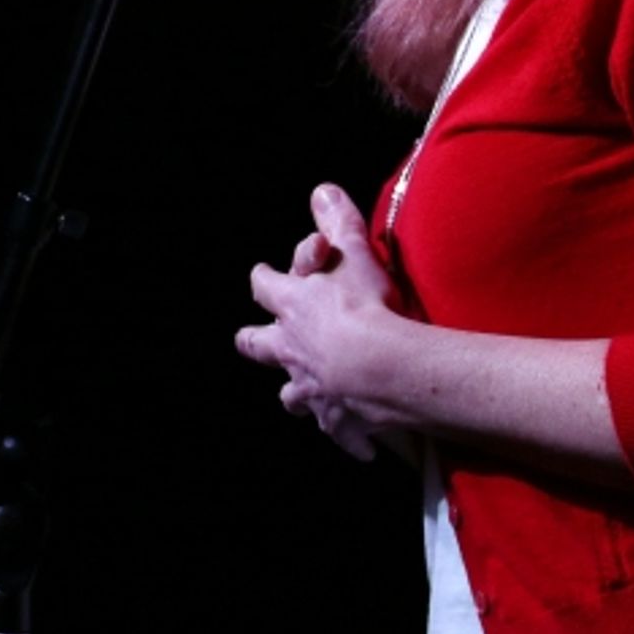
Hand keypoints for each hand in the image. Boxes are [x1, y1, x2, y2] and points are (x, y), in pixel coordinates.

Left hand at [236, 183, 401, 460]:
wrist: (380, 368)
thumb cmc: (365, 305)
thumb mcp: (353, 252)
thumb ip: (339, 221)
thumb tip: (322, 190)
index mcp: (292, 307)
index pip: (264, 286)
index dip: (264, 279)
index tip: (263, 275)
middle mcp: (291, 349)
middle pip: (257, 346)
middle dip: (254, 341)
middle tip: (253, 340)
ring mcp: (310, 388)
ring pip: (290, 394)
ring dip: (296, 393)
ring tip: (302, 395)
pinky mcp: (335, 419)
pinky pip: (337, 431)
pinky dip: (347, 434)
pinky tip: (359, 443)